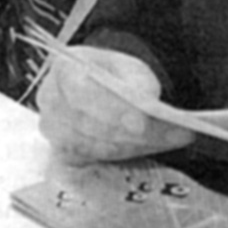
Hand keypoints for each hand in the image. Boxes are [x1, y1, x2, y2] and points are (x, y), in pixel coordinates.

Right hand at [35, 46, 191, 163]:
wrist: (102, 89)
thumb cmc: (114, 76)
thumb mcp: (131, 67)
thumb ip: (137, 80)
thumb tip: (146, 100)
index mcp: (63, 69)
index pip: (82, 90)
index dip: (112, 108)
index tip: (142, 121)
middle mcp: (51, 101)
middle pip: (92, 123)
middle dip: (135, 133)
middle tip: (176, 134)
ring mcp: (54, 131)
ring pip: (98, 145)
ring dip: (137, 145)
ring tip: (173, 139)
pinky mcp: (63, 153)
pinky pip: (96, 160)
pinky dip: (128, 155)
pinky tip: (152, 148)